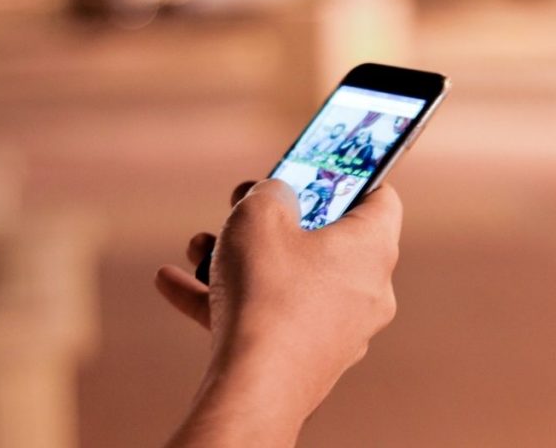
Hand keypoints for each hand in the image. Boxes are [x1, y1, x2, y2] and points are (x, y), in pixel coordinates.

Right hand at [155, 179, 401, 446]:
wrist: (254, 386)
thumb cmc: (267, 293)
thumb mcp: (258, 215)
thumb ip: (269, 192)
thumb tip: (274, 195)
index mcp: (372, 248)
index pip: (380, 196)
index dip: (347, 175)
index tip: (311, 169)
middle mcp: (367, 290)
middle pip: (325, 239)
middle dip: (275, 220)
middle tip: (240, 206)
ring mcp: (339, 329)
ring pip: (290, 279)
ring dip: (242, 259)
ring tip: (198, 247)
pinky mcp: (308, 358)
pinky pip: (269, 316)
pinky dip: (229, 299)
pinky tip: (175, 284)